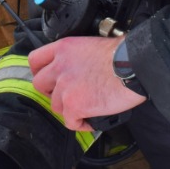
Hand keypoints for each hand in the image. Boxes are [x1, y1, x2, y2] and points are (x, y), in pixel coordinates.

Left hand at [29, 36, 145, 131]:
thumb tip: (77, 70)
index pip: (35, 60)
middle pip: (39, 84)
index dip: (39, 72)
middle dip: (51, 93)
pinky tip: (92, 119)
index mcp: (63, 48)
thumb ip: (76, 56)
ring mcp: (64, 87)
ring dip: (69, 109)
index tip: (47, 79)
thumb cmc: (122, 55)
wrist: (134, 65)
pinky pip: (70, 122)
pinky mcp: (74, 105)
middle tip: (67, 96)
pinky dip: (81, 123)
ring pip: (55, 106)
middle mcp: (59, 66)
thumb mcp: (91, 45)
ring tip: (86, 108)